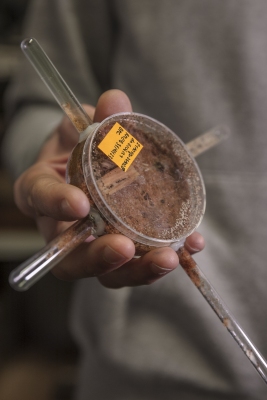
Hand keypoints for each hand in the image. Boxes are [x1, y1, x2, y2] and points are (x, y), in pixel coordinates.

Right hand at [14, 89, 204, 287]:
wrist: (83, 166)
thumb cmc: (76, 148)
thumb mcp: (80, 128)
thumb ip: (96, 119)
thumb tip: (115, 101)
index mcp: (43, 192)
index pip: (39, 199)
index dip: (55, 205)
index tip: (79, 204)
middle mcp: (64, 229)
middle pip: (73, 259)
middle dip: (100, 258)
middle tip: (125, 247)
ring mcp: (94, 244)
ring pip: (110, 272)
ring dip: (139, 269)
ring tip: (168, 257)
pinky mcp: (123, 249)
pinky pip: (140, 261)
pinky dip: (164, 257)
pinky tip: (191, 246)